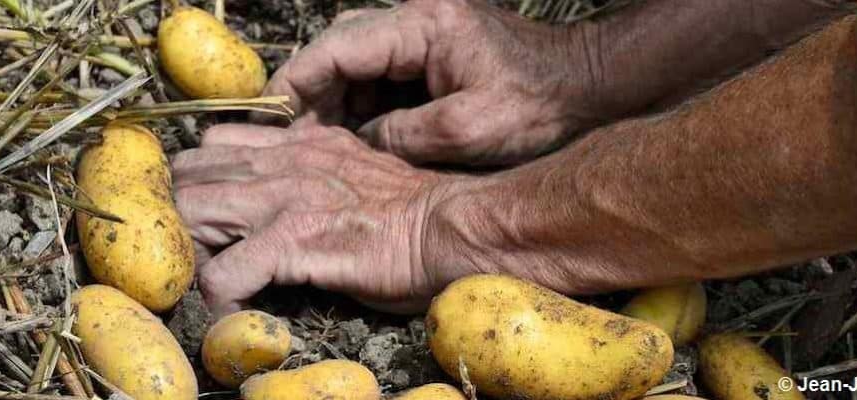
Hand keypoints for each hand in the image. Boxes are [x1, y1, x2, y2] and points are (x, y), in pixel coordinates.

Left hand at [171, 124, 460, 315]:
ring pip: (190, 216)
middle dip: (179, 217)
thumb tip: (286, 198)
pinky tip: (233, 313)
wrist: (449, 227)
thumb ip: (314, 173)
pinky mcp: (291, 240)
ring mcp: (282, 199)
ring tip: (205, 283)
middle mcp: (281, 162)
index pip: (214, 146)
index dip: (198, 182)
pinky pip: (224, 274)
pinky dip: (219, 298)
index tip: (204, 220)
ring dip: (189, 255)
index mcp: (297, 144)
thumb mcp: (355, 172)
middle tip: (194, 255)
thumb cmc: (412, 212)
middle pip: (187, 177)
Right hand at [262, 0, 604, 164]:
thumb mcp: (467, 132)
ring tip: (321, 151)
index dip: (296, 82)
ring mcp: (424, 33)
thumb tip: (352, 145)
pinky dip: (365, 107)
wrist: (585, 87)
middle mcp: (416, 18)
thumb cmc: (539, 105)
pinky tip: (357, 141)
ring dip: (338, 106)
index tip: (271, 119)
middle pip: (340, 51)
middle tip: (294, 145)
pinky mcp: (432, 52)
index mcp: (423, 25)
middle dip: (314, 97)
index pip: (338, 46)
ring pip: (357, 64)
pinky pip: (382, 76)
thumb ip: (400, 137)